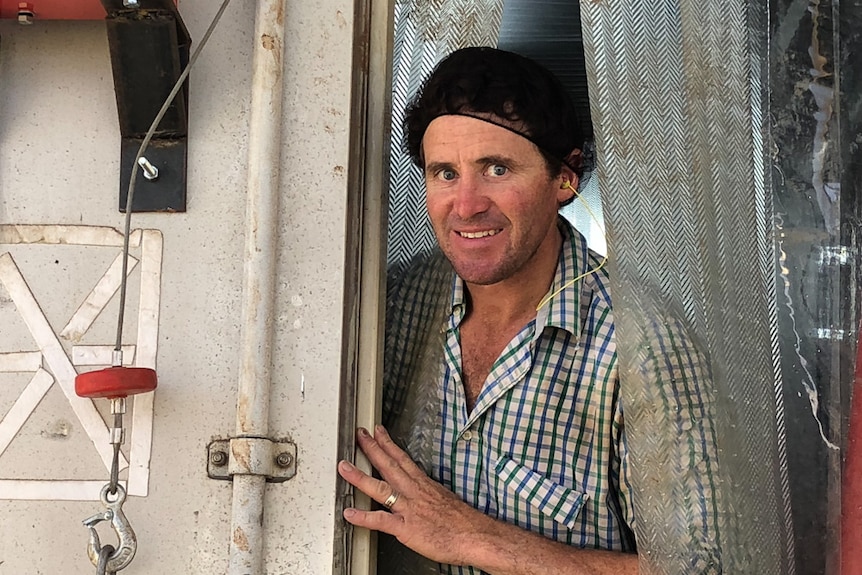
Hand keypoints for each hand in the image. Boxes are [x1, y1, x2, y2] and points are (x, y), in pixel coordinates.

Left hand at [338, 425, 491, 565]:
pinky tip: (349, 513)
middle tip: (359, 435)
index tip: (378, 432)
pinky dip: (363, 517)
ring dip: (360, 477)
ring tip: (344, 467)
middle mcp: (414, 492)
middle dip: (371, 448)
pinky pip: (380, 521)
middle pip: (389, 465)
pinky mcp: (406, 528)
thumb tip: (422, 495)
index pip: (402, 458)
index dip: (388, 443)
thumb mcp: (445, 500)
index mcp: (424, 485)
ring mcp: (408, 508)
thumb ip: (429, 495)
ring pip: (380, 488)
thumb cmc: (463, 522)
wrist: (474, 536)